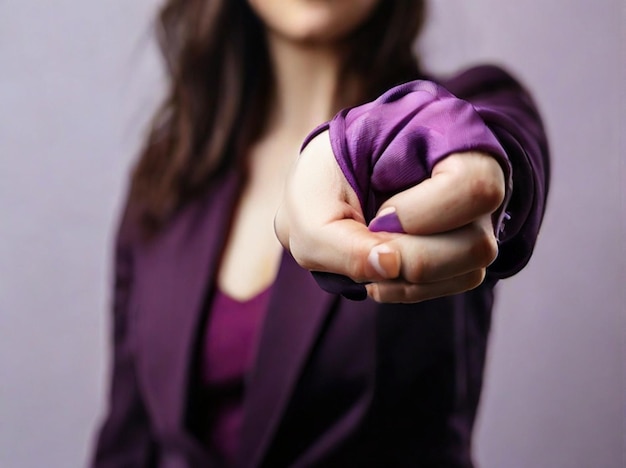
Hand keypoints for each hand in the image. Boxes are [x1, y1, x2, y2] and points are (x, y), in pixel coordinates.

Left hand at [274, 130, 505, 302]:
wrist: (333, 187)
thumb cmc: (324, 186)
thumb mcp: (310, 210)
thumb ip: (340, 245)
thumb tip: (389, 268)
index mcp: (443, 136)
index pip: (473, 187)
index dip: (418, 215)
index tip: (376, 215)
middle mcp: (476, 176)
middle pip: (477, 244)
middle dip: (409, 257)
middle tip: (371, 240)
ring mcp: (478, 214)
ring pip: (472, 269)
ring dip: (410, 278)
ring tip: (372, 257)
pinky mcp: (468, 245)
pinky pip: (462, 281)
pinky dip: (414, 288)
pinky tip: (383, 273)